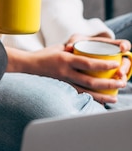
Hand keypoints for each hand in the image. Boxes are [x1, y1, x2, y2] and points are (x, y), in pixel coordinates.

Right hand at [8, 43, 126, 104]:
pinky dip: (90, 100)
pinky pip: (79, 96)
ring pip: (86, 93)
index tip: (115, 65)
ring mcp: (63, 83)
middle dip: (108, 84)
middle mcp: (65, 73)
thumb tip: (91, 51)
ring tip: (114, 98)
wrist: (28, 65)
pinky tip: (100, 102)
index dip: (103, 66)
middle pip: (90, 82)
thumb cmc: (45, 54)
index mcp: (65, 60)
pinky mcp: (62, 89)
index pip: (87, 63)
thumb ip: (74, 51)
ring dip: (102, 96)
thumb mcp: (60, 48)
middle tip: (121, 83)